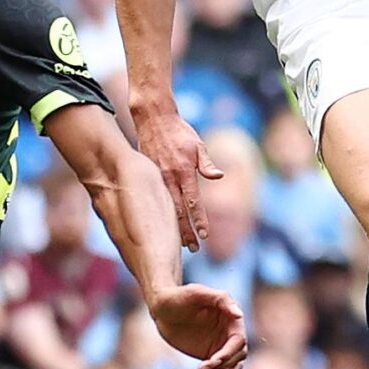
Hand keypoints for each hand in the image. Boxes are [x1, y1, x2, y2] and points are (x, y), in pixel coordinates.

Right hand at [132, 105, 220, 247]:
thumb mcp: (197, 145)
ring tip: (181, 244)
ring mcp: (157, 179)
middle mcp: (169, 178)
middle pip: (179, 212)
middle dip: (186, 232)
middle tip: (193, 249)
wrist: (153, 119)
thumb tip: (219, 176)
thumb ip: (206, 163)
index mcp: (183, 171)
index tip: (204, 236)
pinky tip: (167, 226)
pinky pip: (157, 201)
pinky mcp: (149, 177)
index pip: (193, 202)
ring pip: (167, 209)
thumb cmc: (179, 132)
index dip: (199, 220)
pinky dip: (164, 216)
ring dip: (175, 228)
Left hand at [147, 282, 247, 368]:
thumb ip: (220, 300)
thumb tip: (239, 315)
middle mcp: (230, 333)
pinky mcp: (212, 357)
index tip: (211, 361)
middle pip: (238, 357)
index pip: (239, 340)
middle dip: (225, 368)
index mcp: (231, 318)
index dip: (228, 353)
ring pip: (233, 368)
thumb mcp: (197, 293)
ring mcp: (221, 346)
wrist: (162, 307)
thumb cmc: (179, 296)